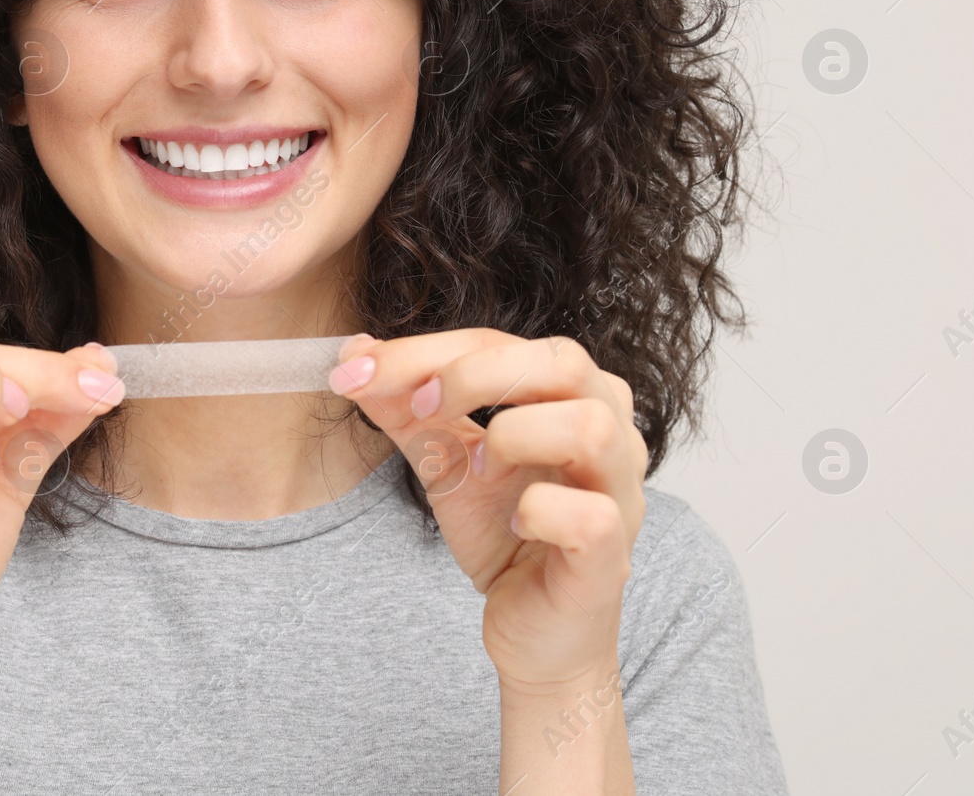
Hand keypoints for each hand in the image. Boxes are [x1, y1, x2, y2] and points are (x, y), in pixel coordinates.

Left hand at [329, 329, 646, 693]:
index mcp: (571, 395)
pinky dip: (542, 510)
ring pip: (590, 427)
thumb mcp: (445, 459)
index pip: (505, 344)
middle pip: (564, 362)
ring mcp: (619, 494)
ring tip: (479, 469)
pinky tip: (516, 521)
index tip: (359, 368)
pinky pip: (591, 516)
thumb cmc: (504, 534)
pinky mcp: (610, 556)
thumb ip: (406, 409)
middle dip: (476, 373)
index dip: (428, 350)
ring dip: (514, 436)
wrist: (534, 630)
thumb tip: (354, 355)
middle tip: (419, 406)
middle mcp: (610, 433)